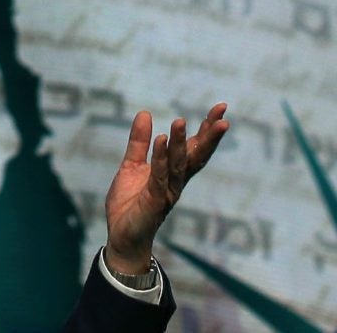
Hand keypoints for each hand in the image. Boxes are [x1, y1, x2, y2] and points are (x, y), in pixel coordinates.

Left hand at [103, 103, 229, 273]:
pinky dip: (161, 158)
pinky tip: (161, 140)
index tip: (221, 109)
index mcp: (174, 172)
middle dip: (209, 136)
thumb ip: (139, 142)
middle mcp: (176, 182)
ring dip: (181, 143)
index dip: (208, 129)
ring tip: (180, 121)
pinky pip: (159, 176)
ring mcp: (167, 192)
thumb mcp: (132, 165)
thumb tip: (144, 113)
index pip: (195, 148)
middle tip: (222, 115)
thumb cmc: (130, 202)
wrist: (121, 235)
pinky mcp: (154, 201)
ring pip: (178, 164)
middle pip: (197, 156)